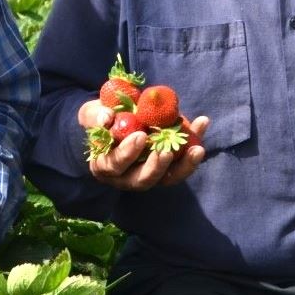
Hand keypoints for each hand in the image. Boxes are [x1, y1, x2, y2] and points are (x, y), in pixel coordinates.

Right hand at [77, 99, 208, 190]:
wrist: (115, 122)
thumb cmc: (102, 119)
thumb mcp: (92, 114)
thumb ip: (96, 116)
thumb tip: (107, 118)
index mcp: (105, 165)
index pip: (115, 165)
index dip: (127, 153)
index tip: (140, 135)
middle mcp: (126, 178)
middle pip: (142, 180)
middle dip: (156, 166)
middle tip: (167, 150)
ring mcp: (148, 175)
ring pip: (166, 179)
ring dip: (183, 166)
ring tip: (197, 149)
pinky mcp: (166, 170)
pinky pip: (181, 167)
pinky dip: (194, 152)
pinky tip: (202, 126)